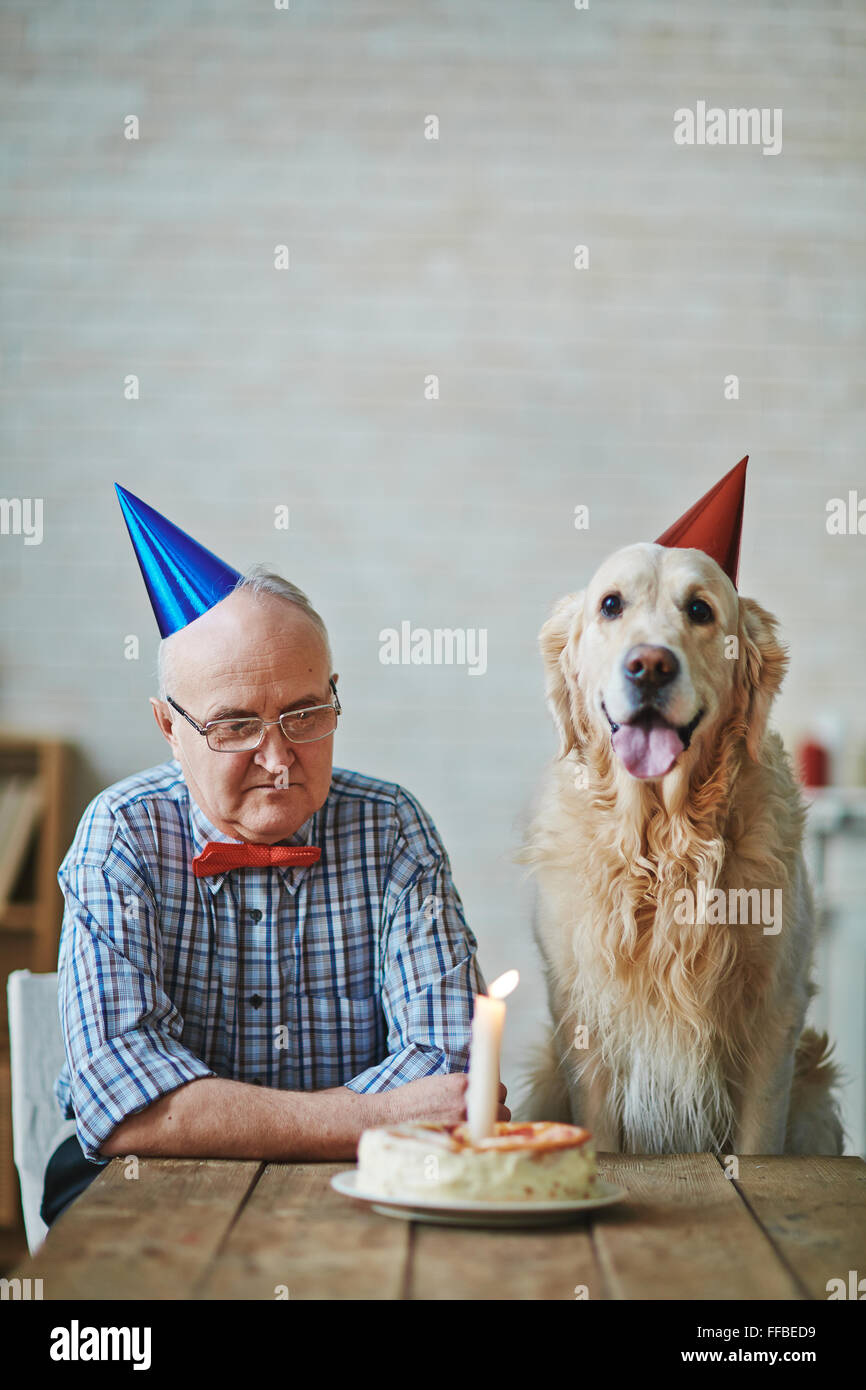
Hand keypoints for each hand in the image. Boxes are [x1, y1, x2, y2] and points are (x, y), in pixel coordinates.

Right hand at [380, 1073, 510, 1125]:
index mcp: (462, 1083)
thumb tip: (483, 1088)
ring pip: (497, 1125)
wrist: (392, 1116)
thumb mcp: (441, 1081)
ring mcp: (465, 1123)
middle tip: (483, 1112)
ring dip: (492, 1125)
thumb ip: (464, 1085)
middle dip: (495, 1109)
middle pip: (502, 1106)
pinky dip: (483, 1138)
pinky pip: (485, 1138)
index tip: (492, 1095)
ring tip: (478, 1126)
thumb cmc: (413, 1099)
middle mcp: (467, 1102)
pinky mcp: (460, 1139)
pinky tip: (473, 1137)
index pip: (497, 1086)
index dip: (495, 1092)